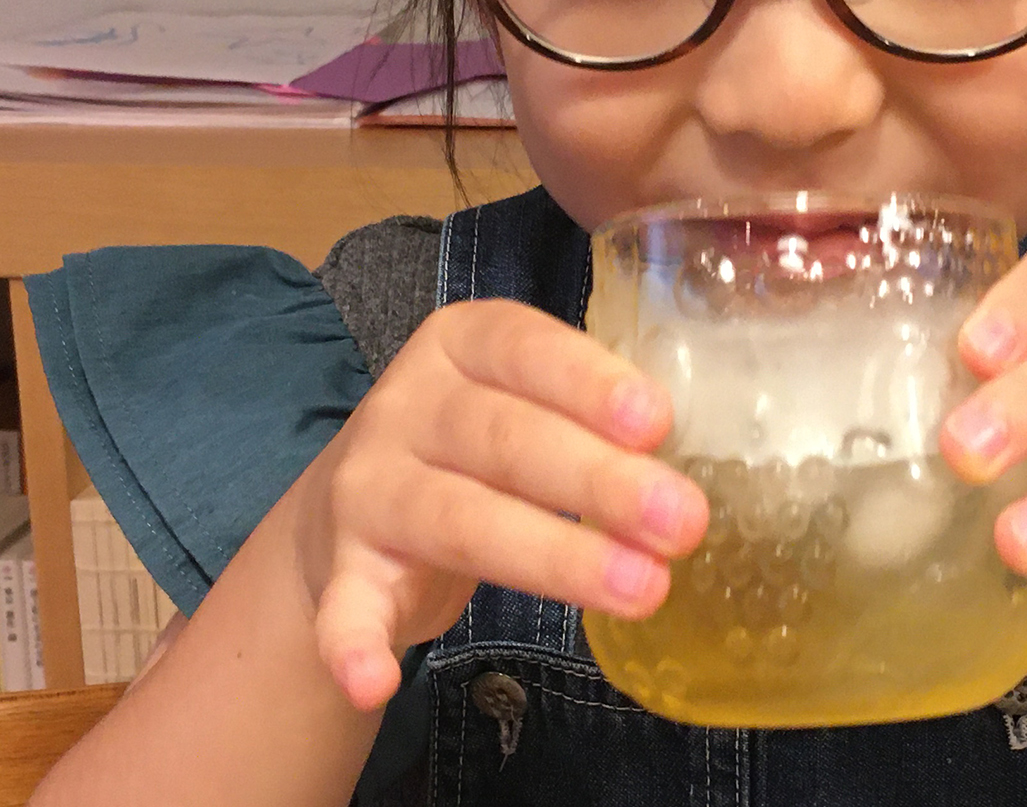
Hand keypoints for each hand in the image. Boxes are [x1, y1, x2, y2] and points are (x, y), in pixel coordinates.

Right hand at [303, 299, 709, 709]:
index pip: (525, 347)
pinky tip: (375, 681)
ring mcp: (369, 487)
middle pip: (505, 440)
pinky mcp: (341, 568)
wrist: (354, 505)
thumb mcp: (529, 406)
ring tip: (638, 591)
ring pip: (457, 519)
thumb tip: (685, 475)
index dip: (589, 382)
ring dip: (550, 558)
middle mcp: (407, 405)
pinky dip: (352, 644)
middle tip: (682, 523)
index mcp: (462, 345)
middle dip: (599, 481)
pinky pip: (345, 608)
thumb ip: (592, 424)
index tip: (657, 422)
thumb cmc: (478, 449)